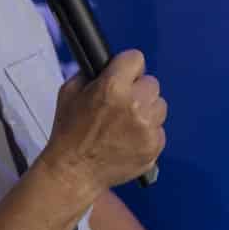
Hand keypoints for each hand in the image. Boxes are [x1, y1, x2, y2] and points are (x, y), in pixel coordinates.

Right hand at [43, 49, 166, 194]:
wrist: (74, 171)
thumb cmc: (69, 132)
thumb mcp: (69, 92)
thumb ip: (92, 75)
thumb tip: (109, 67)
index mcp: (113, 87)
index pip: (136, 58)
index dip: (127, 68)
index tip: (122, 76)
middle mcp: (135, 104)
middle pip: (152, 83)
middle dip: (138, 91)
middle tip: (122, 104)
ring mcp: (147, 127)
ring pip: (159, 106)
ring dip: (147, 112)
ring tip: (126, 124)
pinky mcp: (154, 146)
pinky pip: (159, 130)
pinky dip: (148, 134)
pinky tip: (129, 140)